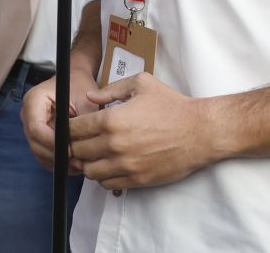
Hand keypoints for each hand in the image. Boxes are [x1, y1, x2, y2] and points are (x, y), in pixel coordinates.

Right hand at [23, 67, 98, 170]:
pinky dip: (57, 161)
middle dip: (55, 154)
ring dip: (57, 161)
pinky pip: (43, 154)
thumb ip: (80, 123)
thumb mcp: (84, 101)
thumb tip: (77, 147)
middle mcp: (28, 114)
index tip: (69, 150)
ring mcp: (31, 126)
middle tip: (77, 162)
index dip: (51, 142)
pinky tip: (73, 164)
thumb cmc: (80, 86)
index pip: (35, 127)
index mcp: (34, 99)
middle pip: (35, 143)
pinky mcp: (37, 136)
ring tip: (78, 165)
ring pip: (39, 151)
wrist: (76, 80)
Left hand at [68, 73, 219, 191]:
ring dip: (88, 163)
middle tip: (84, 139)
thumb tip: (90, 97)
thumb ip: (112, 90)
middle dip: (76, 145)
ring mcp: (125, 165)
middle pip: (77, 152)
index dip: (70, 127)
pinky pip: (107, 184)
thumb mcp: (142, 84)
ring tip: (97, 154)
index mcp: (112, 120)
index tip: (75, 125)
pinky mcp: (136, 180)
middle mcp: (114, 145)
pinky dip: (103, 176)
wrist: (199, 131)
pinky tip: (111, 165)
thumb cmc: (172, 105)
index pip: (74, 129)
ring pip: (89, 172)